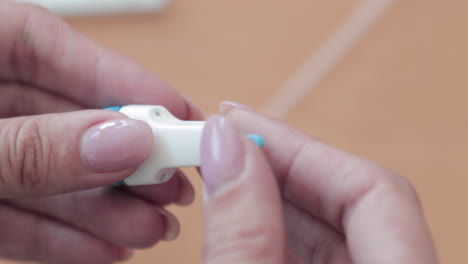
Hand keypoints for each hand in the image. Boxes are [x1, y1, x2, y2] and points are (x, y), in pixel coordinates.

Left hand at [0, 1, 201, 262]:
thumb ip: (35, 146)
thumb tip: (124, 141)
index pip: (46, 45)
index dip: (118, 78)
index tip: (175, 111)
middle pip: (60, 118)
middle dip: (121, 157)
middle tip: (170, 184)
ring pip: (46, 174)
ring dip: (102, 208)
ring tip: (149, 230)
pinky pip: (17, 217)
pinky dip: (60, 237)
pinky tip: (105, 250)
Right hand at [200, 102, 438, 263]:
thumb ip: (244, 232)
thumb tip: (226, 148)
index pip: (374, 191)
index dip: (303, 150)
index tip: (243, 126)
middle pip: (350, 203)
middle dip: (280, 168)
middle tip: (225, 145)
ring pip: (329, 229)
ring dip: (271, 198)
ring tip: (224, 175)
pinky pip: (317, 254)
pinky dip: (275, 232)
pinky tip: (239, 218)